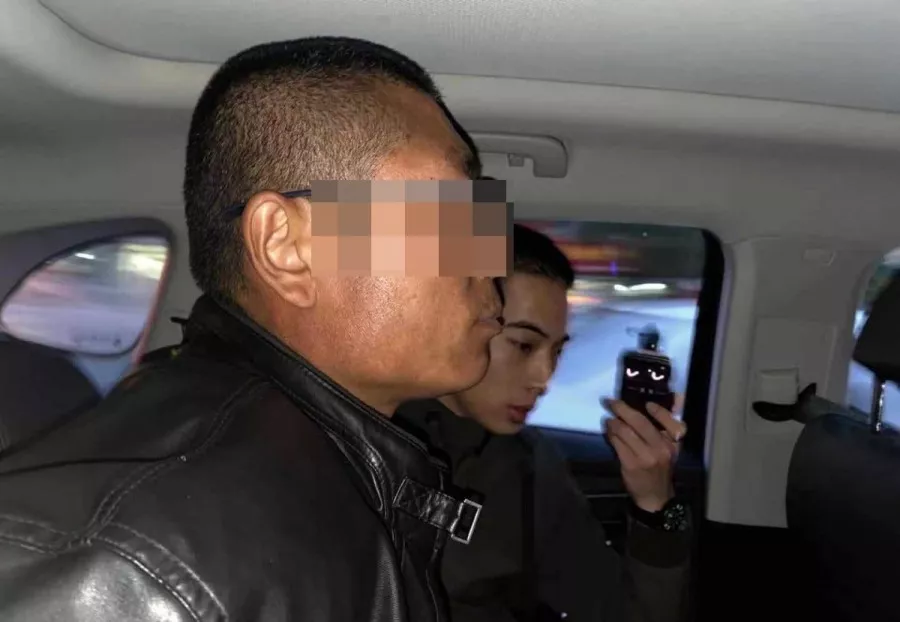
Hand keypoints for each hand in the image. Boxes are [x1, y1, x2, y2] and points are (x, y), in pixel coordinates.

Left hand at [602, 398, 685, 512]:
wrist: (655, 495)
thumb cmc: (660, 467)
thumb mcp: (669, 449)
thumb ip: (664, 429)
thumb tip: (652, 404)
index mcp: (673, 443)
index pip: (671, 422)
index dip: (660, 411)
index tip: (647, 404)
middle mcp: (661, 448)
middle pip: (640, 422)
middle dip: (622, 409)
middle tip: (611, 402)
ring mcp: (646, 456)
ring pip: (625, 431)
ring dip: (613, 422)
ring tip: (608, 419)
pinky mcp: (631, 464)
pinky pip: (617, 443)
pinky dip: (611, 435)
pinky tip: (609, 432)